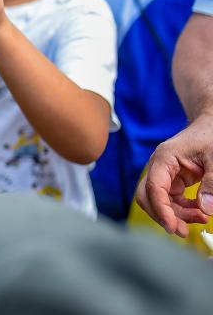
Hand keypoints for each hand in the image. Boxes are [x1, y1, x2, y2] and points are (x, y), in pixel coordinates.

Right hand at [135, 115, 212, 236]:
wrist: (211, 123)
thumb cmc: (212, 134)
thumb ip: (212, 183)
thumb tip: (206, 209)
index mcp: (164, 158)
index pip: (154, 187)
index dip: (161, 210)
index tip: (174, 227)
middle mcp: (159, 167)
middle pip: (147, 196)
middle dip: (163, 215)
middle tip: (183, 232)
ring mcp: (165, 174)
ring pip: (159, 201)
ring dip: (176, 215)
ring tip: (201, 220)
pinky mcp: (173, 180)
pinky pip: (171, 200)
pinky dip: (183, 210)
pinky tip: (199, 212)